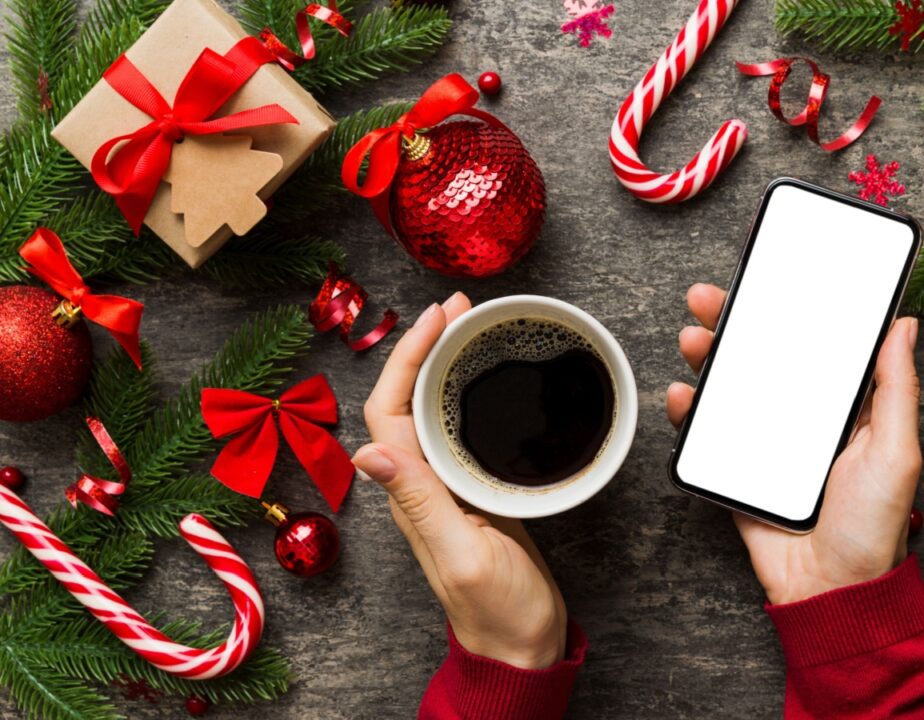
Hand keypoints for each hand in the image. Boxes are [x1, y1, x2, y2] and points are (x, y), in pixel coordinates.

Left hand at [354, 292, 567, 669]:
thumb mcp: (462, 555)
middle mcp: (421, 484)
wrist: (524, 644)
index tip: (435, 319)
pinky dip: (470, 392)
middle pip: (408, 400)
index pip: (388, 411)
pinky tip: (490, 378)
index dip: (405, 358)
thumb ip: (421, 503)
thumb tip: (369, 452)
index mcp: (412, 494)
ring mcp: (448, 486)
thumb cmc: (499, 610)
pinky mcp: (476, 490)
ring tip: (471, 326)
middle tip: (458, 307)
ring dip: (445, 363)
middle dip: (425, 346)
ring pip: (433, 409)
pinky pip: (460, 428)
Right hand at [666, 284, 921, 604]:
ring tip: (693, 337)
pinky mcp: (736, 468)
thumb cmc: (874, 528)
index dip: (796, 307)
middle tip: (710, 296)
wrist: (829, 593)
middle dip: (736, 320)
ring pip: (731, 383)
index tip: (774, 273)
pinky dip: (688, 408)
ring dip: (708, 355)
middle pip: (766, 354)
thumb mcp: (897, 452)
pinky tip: (682, 392)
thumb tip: (905, 325)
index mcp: (845, 406)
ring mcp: (766, 441)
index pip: (817, 344)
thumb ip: (897, 389)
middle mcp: (804, 417)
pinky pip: (706, 431)